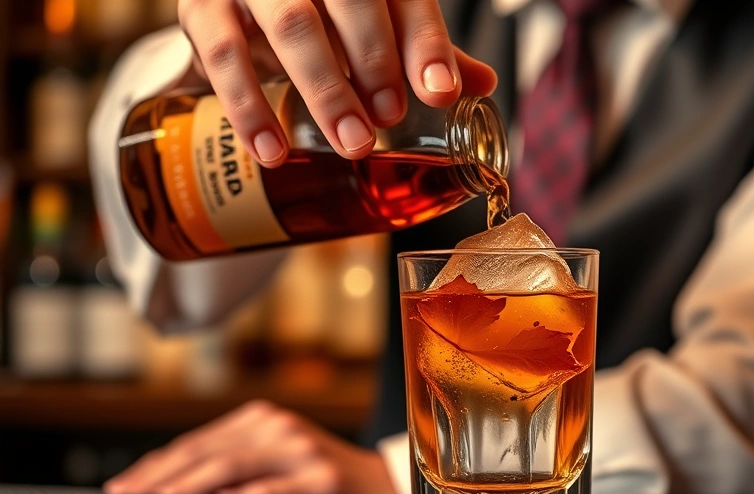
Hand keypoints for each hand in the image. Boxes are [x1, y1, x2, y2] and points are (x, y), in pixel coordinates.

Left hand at [104, 400, 398, 493]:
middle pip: (207, 451)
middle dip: (160, 475)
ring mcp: (300, 448)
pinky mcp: (322, 475)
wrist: (380, 480)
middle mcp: (278, 426)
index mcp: (262, 419)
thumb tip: (174, 490)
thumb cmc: (318, 476)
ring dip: (189, 485)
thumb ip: (231, 469)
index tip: (122, 485)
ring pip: (232, 466)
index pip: (198, 442)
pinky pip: (277, 487)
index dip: (157, 463)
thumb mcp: (272, 460)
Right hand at [177, 0, 498, 164]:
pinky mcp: (203, 8)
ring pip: (292, 26)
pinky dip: (250, 108)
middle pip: (350, 0)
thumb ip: (419, 47)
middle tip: (390, 119)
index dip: (425, 42)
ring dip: (325, 89)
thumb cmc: (321, 13)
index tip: (441, 92)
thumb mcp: (373, 23)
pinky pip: (223, 55)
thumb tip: (484, 84)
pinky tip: (275, 152)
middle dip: (375, 63)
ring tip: (352, 143)